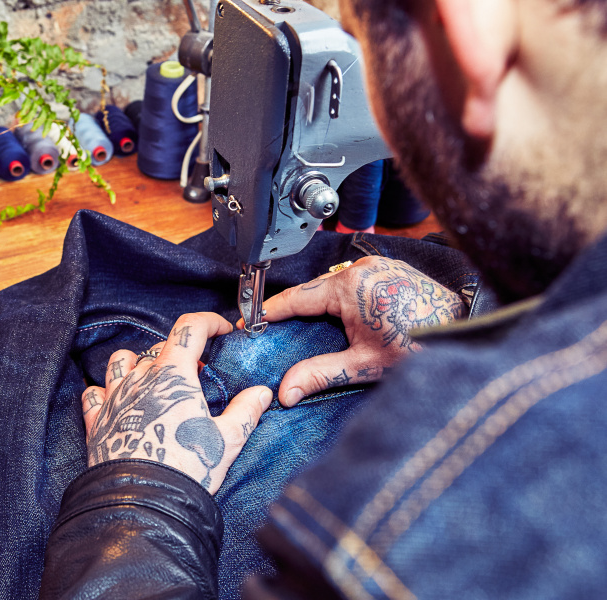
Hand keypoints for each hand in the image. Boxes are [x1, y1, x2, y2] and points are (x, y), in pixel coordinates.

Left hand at [82, 312, 273, 493]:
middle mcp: (140, 378)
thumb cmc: (187, 468)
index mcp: (173, 374)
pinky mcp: (96, 421)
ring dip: (139, 363)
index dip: (208, 322)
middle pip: (160, 346)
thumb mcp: (227, 439)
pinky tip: (118, 401)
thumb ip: (246, 411)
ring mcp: (115, 397)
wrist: (144, 503)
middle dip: (182, 352)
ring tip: (154, 380)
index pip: (190, 328)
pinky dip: (105, 391)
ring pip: (121, 361)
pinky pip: (93, 393)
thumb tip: (261, 393)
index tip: (220, 331)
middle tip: (199, 375)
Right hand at [245, 256, 465, 405]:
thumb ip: (320, 373)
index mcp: (349, 285)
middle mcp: (361, 268)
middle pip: (314, 290)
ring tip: (304, 328)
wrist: (467, 331)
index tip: (252, 321)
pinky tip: (336, 318)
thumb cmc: (422, 344)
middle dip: (295, 311)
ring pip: (333, 285)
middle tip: (275, 330)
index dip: (272, 311)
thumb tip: (286, 391)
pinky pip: (352, 281)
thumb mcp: (364, 364)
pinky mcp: (389, 269)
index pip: (297, 297)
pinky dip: (339, 298)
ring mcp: (377, 265)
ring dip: (319, 304)